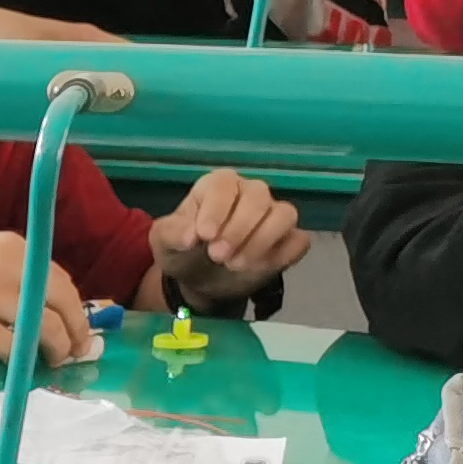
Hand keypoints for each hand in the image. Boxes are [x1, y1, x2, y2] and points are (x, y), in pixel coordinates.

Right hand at [0, 232, 91, 363]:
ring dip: (56, 349)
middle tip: (75, 352)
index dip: (74, 309)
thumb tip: (44, 311)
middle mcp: (7, 265)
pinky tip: (21, 367)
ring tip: (53, 362)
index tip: (76, 329)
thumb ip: (11, 277)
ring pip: (44, 326)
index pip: (58, 279)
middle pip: (61, 301)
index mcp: (12, 247)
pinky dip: (23, 360)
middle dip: (75, 331)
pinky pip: (12, 347)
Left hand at [149, 168, 306, 307]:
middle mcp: (251, 193)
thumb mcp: (163, 241)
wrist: (196, 279)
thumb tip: (191, 236)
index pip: (225, 184)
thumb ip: (172, 233)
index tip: (203, 236)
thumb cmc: (181, 249)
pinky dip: (282, 254)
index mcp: (218, 185)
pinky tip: (258, 267)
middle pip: (258, 197)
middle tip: (217, 256)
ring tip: (234, 264)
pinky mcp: (288, 241)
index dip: (216, 209)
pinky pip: (298, 241)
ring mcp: (273, 215)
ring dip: (262, 240)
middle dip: (238, 228)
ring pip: (284, 215)